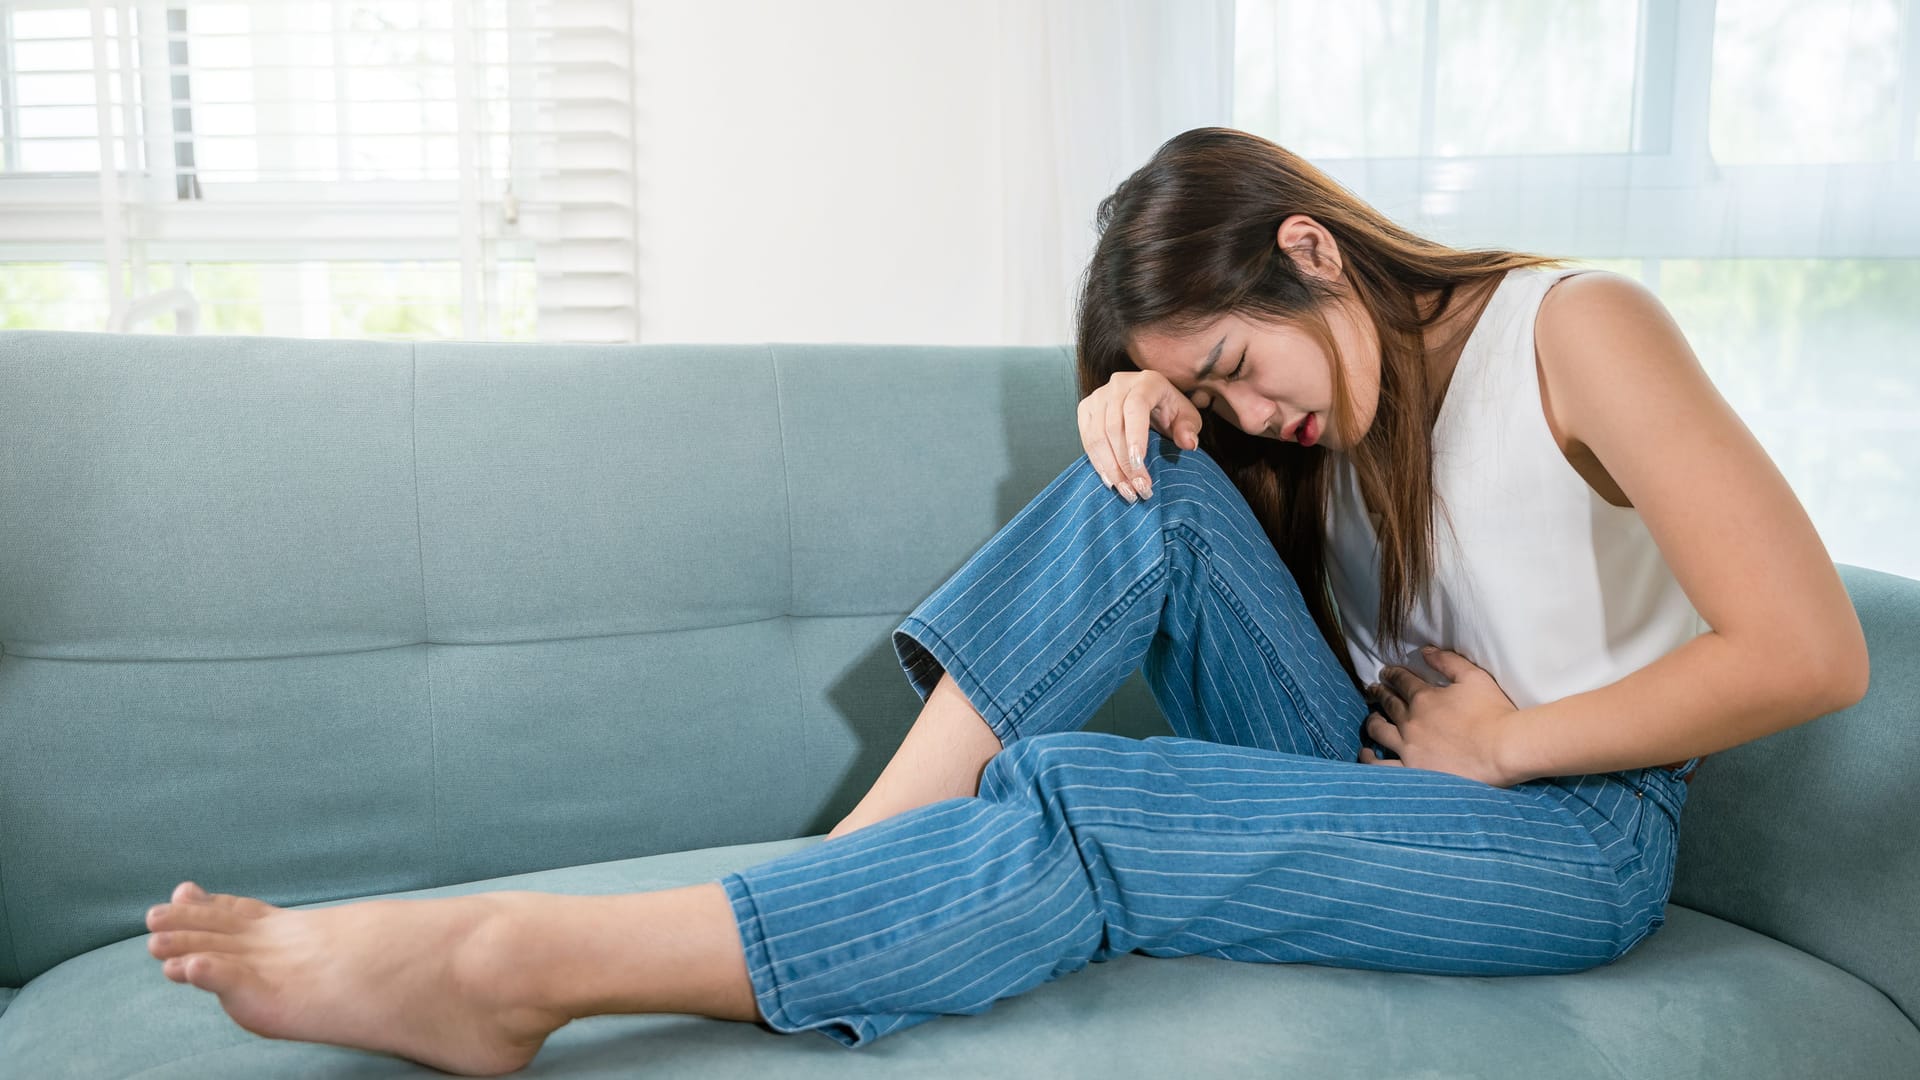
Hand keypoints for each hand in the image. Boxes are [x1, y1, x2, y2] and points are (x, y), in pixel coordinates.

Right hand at [1075, 370, 1204, 502]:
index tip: (1139, 464)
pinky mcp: (1086, 408)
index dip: (1135, 436)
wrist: (1149, 401)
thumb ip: (1189, 428)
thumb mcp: (1187, 417)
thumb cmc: (1169, 410)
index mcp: (1146, 382)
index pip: (1136, 407)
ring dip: (1110, 467)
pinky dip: (1097, 462)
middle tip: (1138, 488)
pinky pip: (1087, 439)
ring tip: (1125, 490)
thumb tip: (1188, 443)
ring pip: (1097, 435)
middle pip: (1113, 426)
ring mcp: (1098, 395)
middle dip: (1124, 462)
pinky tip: (1110, 480)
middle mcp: (1118, 384)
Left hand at [1357, 645, 1522, 787]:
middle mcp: (1410, 720)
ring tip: (1372, 718)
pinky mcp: (1411, 770)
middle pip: (1388, 702)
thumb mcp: (1474, 677)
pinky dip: (1369, 759)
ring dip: (1373, 720)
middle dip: (1380, 693)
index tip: (1386, 673)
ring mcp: (1408, 746)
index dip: (1392, 674)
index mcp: (1424, 697)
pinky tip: (1365, 754)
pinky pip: (1381, 766)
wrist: (1503, 750)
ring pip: (1379, 730)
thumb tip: (1425, 651)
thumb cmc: (1494, 712)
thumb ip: (1448, 661)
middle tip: (1374, 689)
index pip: (1401, 681)